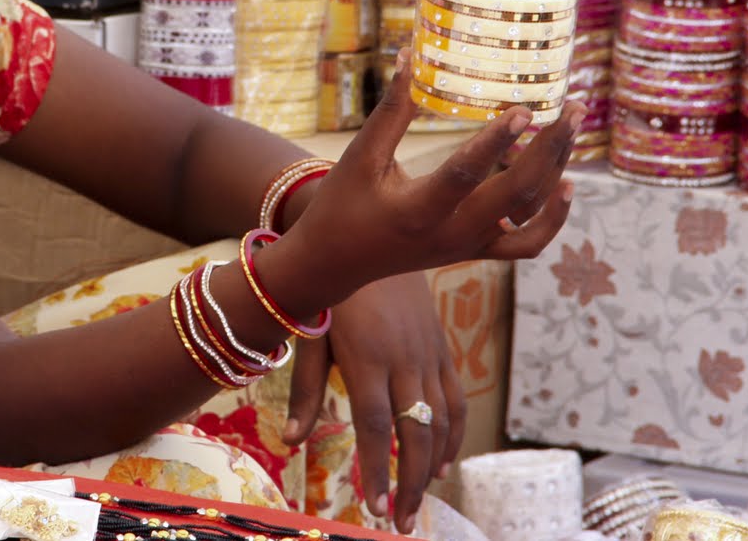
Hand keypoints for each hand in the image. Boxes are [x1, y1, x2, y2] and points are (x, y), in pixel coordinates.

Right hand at [282, 51, 580, 305]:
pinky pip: (527, 243)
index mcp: (417, 211)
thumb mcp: (361, 156)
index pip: (464, 174)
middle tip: (571, 109)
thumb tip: (410, 56)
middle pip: (516, 195)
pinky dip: (553, 218)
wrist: (337, 262)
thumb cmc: (343, 203)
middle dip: (549, 149)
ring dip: (555, 170)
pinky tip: (566, 184)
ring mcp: (469, 247)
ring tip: (569, 128)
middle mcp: (452, 234)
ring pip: (529, 215)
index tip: (524, 110)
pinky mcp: (476, 252)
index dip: (495, 141)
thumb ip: (392, 110)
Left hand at [283, 273, 462, 533]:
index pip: (375, 425)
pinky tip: (443, 462)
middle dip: (409, 483)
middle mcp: (404, 358)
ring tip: (420, 502)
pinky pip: (456, 399)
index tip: (374, 507)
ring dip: (434, 467)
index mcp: (368, 356)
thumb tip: (291, 440)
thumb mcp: (312, 332)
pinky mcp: (442, 347)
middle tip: (401, 522)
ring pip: (442, 421)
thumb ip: (307, 389)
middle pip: (415, 432)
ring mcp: (429, 353)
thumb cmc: (332, 287)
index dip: (377, 469)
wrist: (376, 235)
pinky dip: (454, 434)